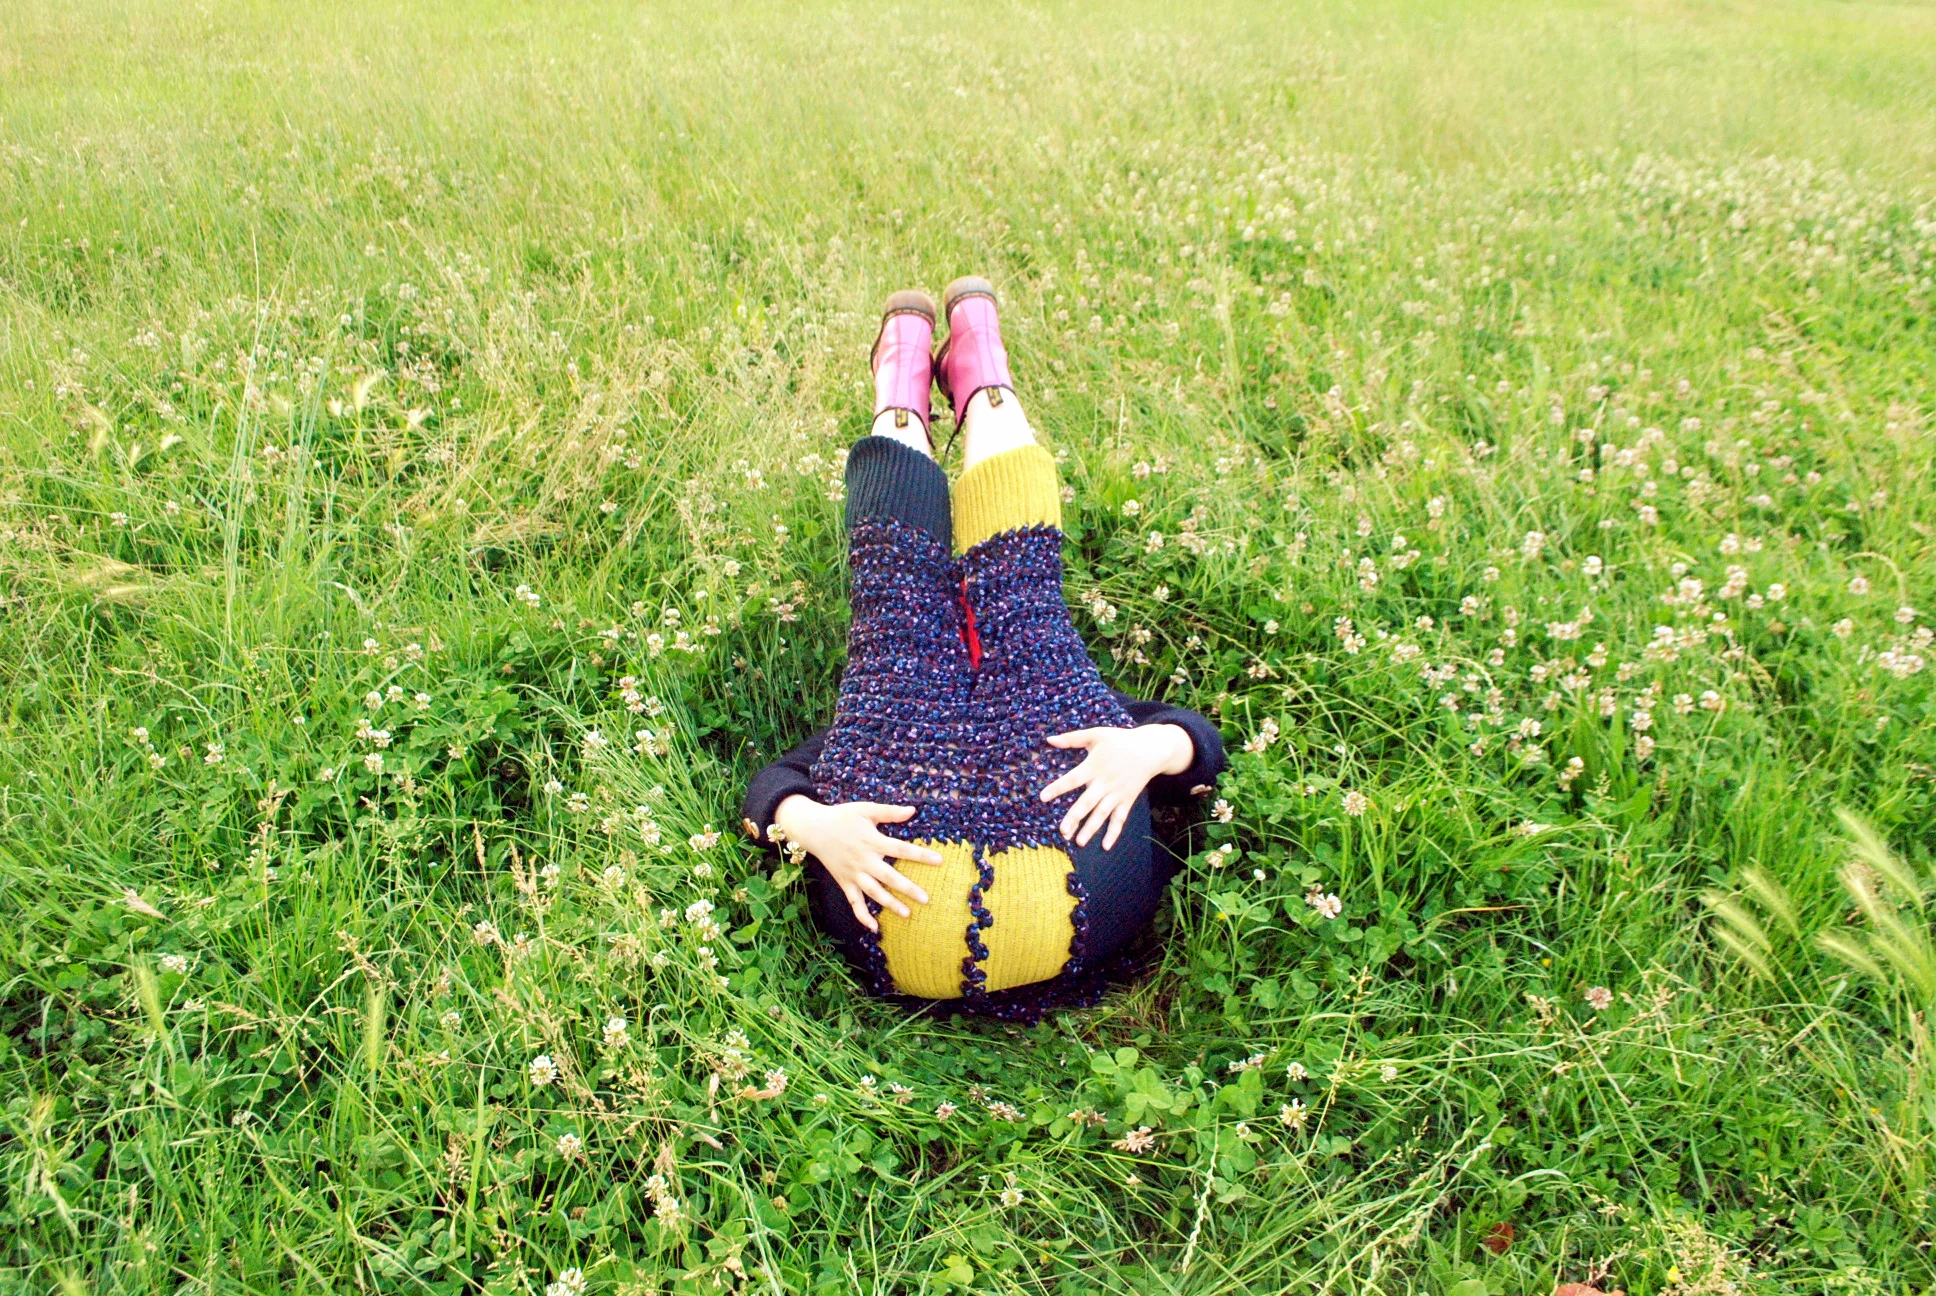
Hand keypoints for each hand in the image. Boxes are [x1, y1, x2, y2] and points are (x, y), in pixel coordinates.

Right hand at [772, 795, 941, 932]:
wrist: (813, 829)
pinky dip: (862, 916)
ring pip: (874, 892)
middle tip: (926, 899)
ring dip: (890, 904)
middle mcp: (864, 860)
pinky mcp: (844, 883)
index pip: (901, 849)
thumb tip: (912, 810)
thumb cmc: (842, 816)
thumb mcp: (865, 809)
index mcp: (872, 841)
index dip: (920, 855)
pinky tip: (874, 927)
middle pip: (889, 877)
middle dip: (908, 888)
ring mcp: (853, 874)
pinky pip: (854, 902)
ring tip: (907, 914)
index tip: (939, 861)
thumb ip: (889, 812)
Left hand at [1038, 724, 1193, 849]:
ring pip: (1102, 814)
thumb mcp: (1096, 734)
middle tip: (1062, 831)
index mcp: (1094, 766)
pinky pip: (1120, 818)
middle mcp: (1105, 782)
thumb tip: (1049, 740)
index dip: (1058, 788)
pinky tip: (1106, 846)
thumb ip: (1072, 738)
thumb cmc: (1121, 740)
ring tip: (1079, 842)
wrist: (1151, 749)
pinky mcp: (1127, 800)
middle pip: (1087, 802)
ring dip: (1091, 829)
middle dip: (1075, 817)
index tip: (1043, 797)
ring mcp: (1117, 793)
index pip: (1073, 779)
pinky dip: (1114, 832)